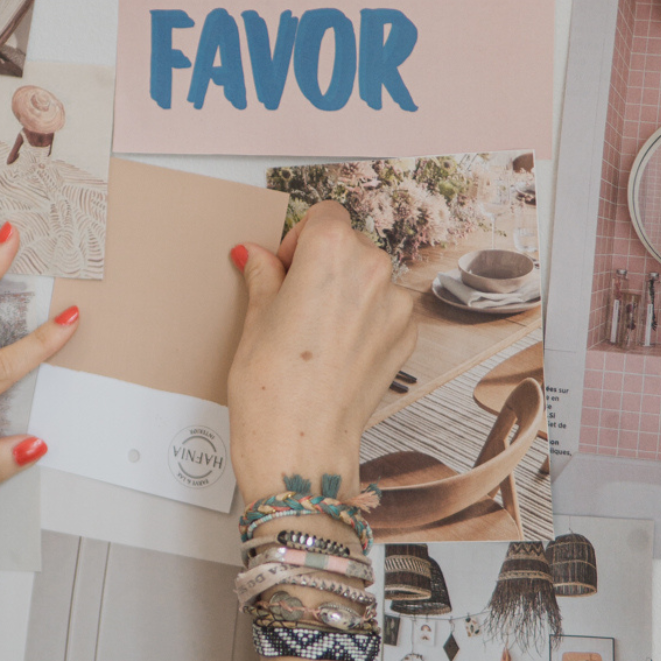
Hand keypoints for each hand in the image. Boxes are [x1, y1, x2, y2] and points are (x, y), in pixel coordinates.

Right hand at [227, 201, 415, 506]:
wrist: (302, 445)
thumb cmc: (272, 389)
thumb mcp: (254, 320)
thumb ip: (264, 276)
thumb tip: (258, 257)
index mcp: (331, 253)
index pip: (323, 214)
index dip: (298, 238)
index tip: (284, 266)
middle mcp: (372, 271)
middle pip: (349, 244)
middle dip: (322, 264)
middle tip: (293, 302)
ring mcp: (396, 305)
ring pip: (369, 277)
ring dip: (346, 291)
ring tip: (314, 333)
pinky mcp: (406, 336)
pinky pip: (384, 309)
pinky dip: (364, 318)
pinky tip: (335, 350)